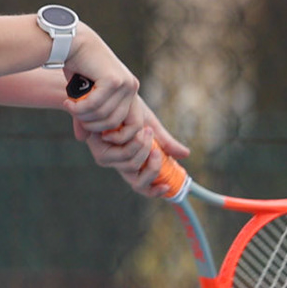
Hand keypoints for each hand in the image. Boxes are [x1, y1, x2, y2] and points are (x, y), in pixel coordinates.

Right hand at [58, 27, 138, 133]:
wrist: (72, 42)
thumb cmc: (77, 68)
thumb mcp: (85, 96)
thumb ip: (88, 116)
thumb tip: (83, 139)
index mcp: (130, 91)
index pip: (135, 126)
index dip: (118, 137)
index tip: (98, 135)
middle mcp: (131, 87)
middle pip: (116, 124)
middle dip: (94, 126)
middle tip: (77, 116)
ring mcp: (124, 83)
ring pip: (104, 116)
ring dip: (83, 116)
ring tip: (70, 106)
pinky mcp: (113, 80)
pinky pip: (95, 106)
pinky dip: (79, 108)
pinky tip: (68, 102)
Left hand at [75, 98, 190, 197]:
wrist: (116, 96)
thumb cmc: (132, 110)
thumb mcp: (152, 127)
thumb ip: (166, 143)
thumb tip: (186, 154)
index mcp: (133, 162)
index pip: (142, 186)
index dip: (154, 192)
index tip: (167, 186)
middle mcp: (119, 165)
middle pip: (138, 183)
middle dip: (153, 167)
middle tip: (157, 149)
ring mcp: (108, 161)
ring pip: (132, 166)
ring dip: (144, 148)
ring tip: (146, 129)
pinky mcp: (100, 152)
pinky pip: (124, 155)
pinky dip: (134, 142)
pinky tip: (137, 129)